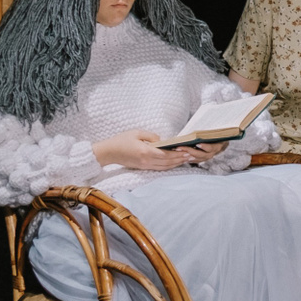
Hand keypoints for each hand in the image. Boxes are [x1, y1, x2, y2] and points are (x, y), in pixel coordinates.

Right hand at [94, 130, 215, 171]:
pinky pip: (159, 168)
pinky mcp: (143, 167)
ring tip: (186, 159)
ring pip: (164, 167)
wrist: (108, 152)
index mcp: (145, 152)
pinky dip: (168, 165)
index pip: (166, 155)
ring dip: (176, 163)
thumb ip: (151, 136)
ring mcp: (145, 166)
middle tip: (192, 155)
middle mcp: (146, 161)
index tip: (188, 151)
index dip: (178, 154)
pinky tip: (174, 162)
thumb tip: (163, 141)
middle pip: (167, 162)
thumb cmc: (121, 140)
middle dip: (180, 159)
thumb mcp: (137, 133)